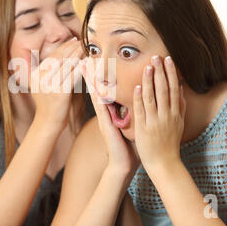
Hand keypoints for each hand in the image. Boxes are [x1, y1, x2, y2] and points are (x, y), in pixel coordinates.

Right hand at [31, 37, 84, 131]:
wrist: (47, 123)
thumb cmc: (49, 105)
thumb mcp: (40, 86)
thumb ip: (46, 72)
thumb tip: (58, 57)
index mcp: (35, 74)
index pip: (52, 56)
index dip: (64, 47)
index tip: (73, 40)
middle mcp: (41, 78)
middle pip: (60, 58)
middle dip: (72, 48)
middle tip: (83, 41)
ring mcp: (49, 85)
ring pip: (67, 65)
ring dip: (78, 54)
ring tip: (86, 48)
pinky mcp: (60, 92)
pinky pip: (73, 76)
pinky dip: (81, 67)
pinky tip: (88, 62)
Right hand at [81, 58, 138, 179]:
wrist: (124, 165)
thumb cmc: (129, 147)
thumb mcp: (132, 126)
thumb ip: (133, 113)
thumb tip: (142, 102)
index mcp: (112, 113)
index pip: (106, 91)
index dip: (102, 77)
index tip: (98, 64)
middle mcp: (106, 114)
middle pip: (98, 90)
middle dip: (91, 75)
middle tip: (85, 60)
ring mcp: (104, 119)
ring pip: (96, 96)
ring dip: (90, 82)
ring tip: (84, 68)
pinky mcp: (105, 126)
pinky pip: (100, 108)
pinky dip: (97, 97)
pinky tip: (94, 88)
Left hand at [133, 55, 185, 172]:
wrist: (164, 163)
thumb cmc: (170, 143)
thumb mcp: (179, 124)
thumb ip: (180, 107)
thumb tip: (181, 90)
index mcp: (176, 114)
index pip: (175, 89)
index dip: (171, 74)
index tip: (169, 60)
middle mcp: (167, 116)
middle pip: (165, 90)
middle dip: (161, 72)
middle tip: (157, 56)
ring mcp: (155, 122)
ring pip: (153, 97)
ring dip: (149, 81)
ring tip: (147, 67)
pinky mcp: (144, 128)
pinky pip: (142, 110)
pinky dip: (140, 98)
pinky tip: (137, 87)